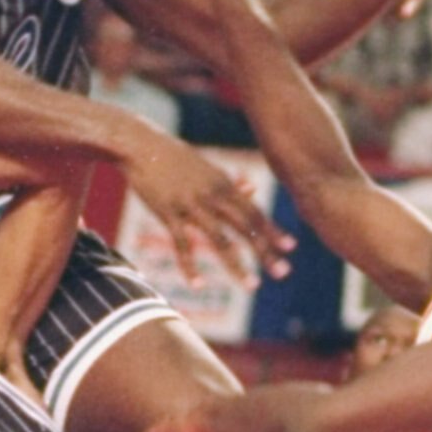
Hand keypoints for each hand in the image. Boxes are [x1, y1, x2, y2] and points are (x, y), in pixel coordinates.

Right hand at [123, 128, 288, 282]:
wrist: (141, 146)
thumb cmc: (174, 157)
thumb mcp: (206, 168)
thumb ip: (230, 182)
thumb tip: (252, 189)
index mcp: (223, 185)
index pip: (254, 212)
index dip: (273, 230)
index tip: (290, 248)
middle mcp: (212, 195)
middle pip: (246, 226)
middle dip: (266, 251)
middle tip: (283, 273)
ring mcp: (190, 204)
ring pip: (220, 239)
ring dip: (238, 265)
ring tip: (252, 286)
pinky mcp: (168, 212)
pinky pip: (182, 244)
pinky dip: (190, 266)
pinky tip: (199, 285)